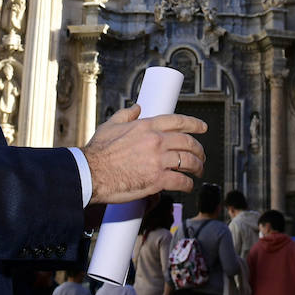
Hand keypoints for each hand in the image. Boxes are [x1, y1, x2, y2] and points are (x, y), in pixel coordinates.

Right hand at [82, 104, 206, 203]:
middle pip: (188, 142)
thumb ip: (126, 115)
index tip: (203, 128)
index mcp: (147, 126)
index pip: (178, 121)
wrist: (91, 173)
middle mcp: (156, 141)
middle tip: (201, 156)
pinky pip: (181, 181)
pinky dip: (188, 184)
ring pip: (189, 162)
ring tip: (198, 171)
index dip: (194, 124)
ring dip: (197, 167)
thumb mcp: (110, 125)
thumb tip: (136, 108)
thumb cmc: (98, 151)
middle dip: (199, 149)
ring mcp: (158, 160)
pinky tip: (188, 186)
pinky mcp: (157, 180)